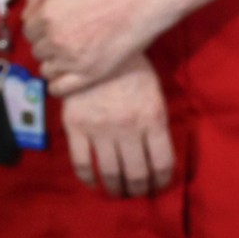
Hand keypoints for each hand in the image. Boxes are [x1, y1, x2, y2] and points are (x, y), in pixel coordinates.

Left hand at [22, 0, 174, 97]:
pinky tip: (66, 75)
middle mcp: (55, 39)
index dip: (39, 26)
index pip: (28, 29)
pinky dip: (57, 83)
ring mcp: (72, 59)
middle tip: (62, 37)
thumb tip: (26, 11)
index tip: (51, 25)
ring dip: (51, 61)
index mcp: (47, 14)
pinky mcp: (90, 75)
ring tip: (66, 54)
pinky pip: (59, 88)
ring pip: (45, 68)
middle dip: (46, 42)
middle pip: (36, 48)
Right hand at [61, 57, 176, 197]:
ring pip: (110, 174)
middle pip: (137, 175)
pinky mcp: (76, 126)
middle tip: (137, 193)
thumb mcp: (154, 93)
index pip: (162, 164)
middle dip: (139, 190)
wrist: (95, 45)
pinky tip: (93, 182)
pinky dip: (88, 179)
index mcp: (152, 118)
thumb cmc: (131, 69)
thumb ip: (156, 123)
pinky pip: (81, 163)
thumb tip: (157, 157)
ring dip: (116, 189)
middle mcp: (128, 128)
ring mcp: (100, 128)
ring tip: (118, 191)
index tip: (158, 186)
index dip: (161, 181)